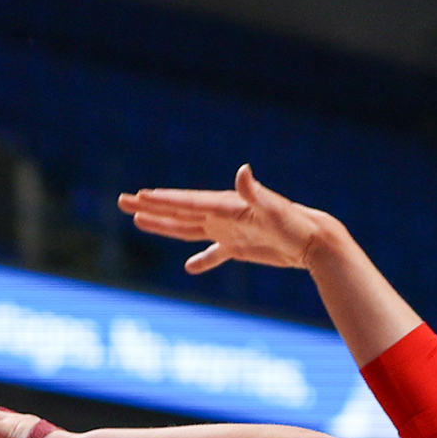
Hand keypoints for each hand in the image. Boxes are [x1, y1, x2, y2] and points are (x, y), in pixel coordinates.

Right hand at [121, 165, 341, 274]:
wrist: (314, 240)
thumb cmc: (295, 223)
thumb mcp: (273, 209)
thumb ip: (255, 191)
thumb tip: (243, 170)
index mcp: (225, 204)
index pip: (186, 202)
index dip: (161, 201)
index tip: (137, 197)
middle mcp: (222, 214)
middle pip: (178, 211)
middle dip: (150, 207)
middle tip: (122, 201)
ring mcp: (228, 230)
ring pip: (188, 229)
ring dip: (164, 226)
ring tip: (139, 221)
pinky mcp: (240, 247)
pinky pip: (214, 254)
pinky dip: (202, 260)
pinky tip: (189, 268)